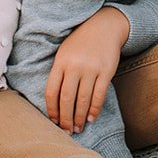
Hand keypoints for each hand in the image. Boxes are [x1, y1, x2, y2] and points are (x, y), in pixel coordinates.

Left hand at [44, 8, 128, 131]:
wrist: (104, 26)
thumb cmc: (81, 43)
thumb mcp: (64, 53)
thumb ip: (59, 73)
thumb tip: (56, 102)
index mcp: (60, 62)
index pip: (51, 91)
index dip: (51, 110)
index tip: (53, 121)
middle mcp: (74, 66)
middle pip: (66, 99)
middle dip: (65, 118)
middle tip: (66, 131)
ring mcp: (91, 69)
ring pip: (83, 99)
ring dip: (80, 117)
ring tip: (78, 128)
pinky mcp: (106, 71)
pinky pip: (99, 95)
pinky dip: (94, 109)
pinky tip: (91, 118)